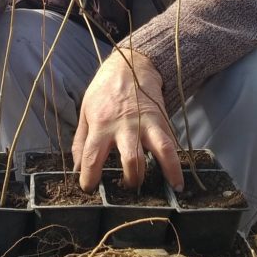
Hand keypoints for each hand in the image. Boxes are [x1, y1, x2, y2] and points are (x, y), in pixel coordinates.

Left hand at [72, 49, 182, 191]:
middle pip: (131, 159)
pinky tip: (178, 181)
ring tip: (162, 192)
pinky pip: (171, 144)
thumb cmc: (104, 91)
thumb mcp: (85, 112)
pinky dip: (176, 164)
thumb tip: (77, 168)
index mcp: (101, 124)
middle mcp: (125, 126)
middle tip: (127, 189)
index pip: (92, 157)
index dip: (89, 177)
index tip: (89, 188)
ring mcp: (147, 123)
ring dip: (163, 173)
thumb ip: (81, 141)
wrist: (131, 65)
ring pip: (158, 151)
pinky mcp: (162, 121)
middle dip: (131, 179)